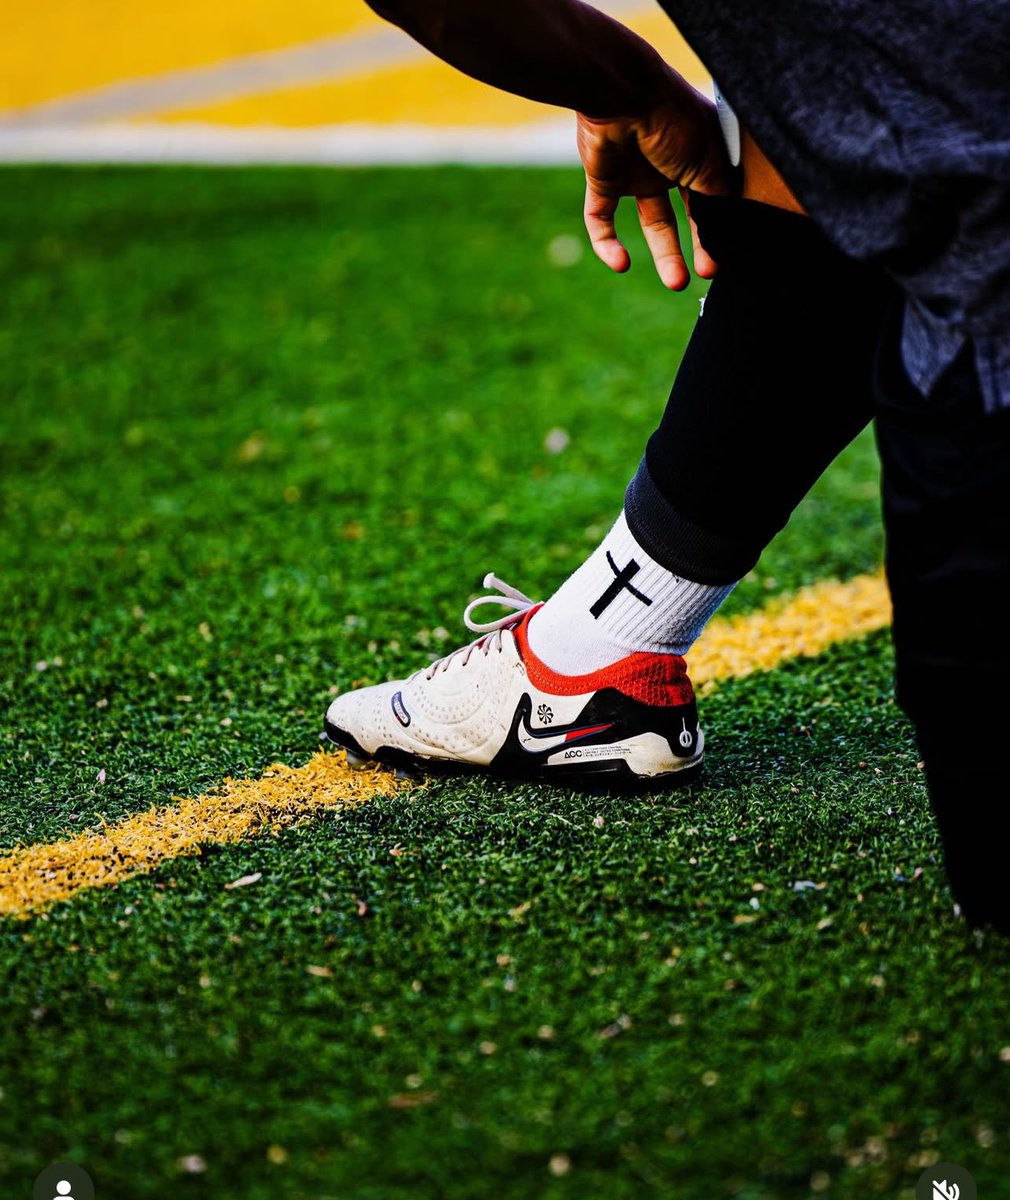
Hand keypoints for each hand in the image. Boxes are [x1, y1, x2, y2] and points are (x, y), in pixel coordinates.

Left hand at [577, 74, 729, 289]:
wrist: (622, 94)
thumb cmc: (675, 120)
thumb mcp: (709, 162)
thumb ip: (719, 198)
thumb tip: (728, 232)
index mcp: (700, 153)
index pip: (713, 199)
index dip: (718, 228)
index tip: (726, 255)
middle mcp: (670, 164)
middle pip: (684, 215)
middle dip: (695, 247)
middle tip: (705, 274)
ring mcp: (635, 172)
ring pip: (649, 221)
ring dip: (663, 253)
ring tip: (676, 282)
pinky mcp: (603, 180)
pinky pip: (601, 219)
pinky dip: (607, 244)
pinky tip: (621, 264)